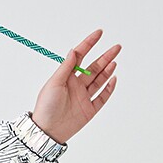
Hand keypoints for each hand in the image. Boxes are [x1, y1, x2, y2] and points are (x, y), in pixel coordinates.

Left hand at [30, 29, 120, 144]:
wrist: (47, 130)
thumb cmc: (46, 106)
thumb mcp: (54, 83)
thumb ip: (66, 68)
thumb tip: (74, 51)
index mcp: (66, 77)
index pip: (80, 56)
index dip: (89, 44)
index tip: (99, 33)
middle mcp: (76, 85)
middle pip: (94, 68)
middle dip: (105, 57)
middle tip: (116, 47)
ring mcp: (84, 97)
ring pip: (99, 80)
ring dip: (107, 69)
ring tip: (115, 60)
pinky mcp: (90, 109)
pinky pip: (102, 97)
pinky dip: (109, 88)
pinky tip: (114, 78)